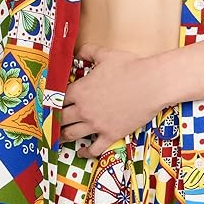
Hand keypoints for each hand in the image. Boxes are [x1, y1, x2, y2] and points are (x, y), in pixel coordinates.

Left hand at [60, 42, 164, 156]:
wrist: (152, 83)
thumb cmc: (130, 67)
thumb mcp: (105, 54)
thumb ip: (87, 51)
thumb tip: (77, 52)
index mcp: (79, 90)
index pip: (57, 99)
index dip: (53, 101)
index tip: (51, 103)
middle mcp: (84, 110)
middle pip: (60, 119)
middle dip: (55, 120)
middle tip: (52, 121)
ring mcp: (96, 125)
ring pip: (71, 135)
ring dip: (63, 136)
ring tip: (59, 137)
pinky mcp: (110, 135)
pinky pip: (93, 149)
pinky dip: (85, 152)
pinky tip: (82, 152)